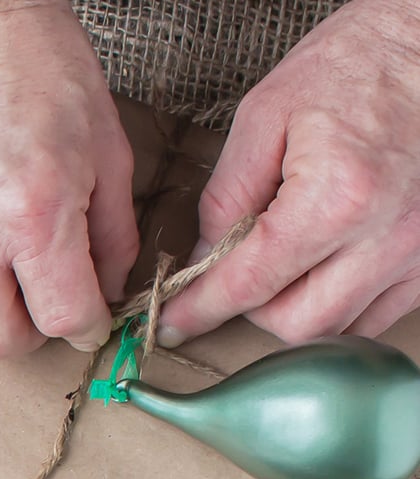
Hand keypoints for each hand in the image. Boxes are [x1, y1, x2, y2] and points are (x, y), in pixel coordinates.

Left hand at [160, 0, 419, 346]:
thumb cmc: (356, 63)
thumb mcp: (267, 115)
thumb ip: (225, 196)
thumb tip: (202, 260)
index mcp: (338, 197)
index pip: (249, 284)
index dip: (201, 310)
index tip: (170, 324)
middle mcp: (387, 234)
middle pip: (295, 323)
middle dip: (254, 309)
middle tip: (241, 271)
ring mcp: (419, 250)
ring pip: (337, 328)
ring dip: (298, 310)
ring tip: (288, 263)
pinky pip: (378, 314)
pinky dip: (341, 305)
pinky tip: (325, 269)